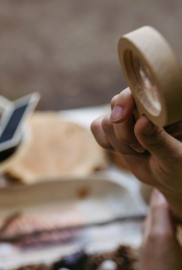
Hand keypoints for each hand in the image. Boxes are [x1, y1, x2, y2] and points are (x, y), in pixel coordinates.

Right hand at [91, 88, 181, 216]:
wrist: (170, 179)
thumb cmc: (180, 167)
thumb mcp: (176, 156)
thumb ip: (158, 140)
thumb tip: (142, 122)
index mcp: (167, 106)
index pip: (140, 90)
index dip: (126, 100)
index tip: (121, 118)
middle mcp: (146, 106)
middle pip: (117, 104)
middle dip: (123, 130)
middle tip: (140, 148)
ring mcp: (129, 116)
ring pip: (106, 120)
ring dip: (118, 142)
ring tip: (139, 152)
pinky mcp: (115, 128)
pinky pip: (96, 127)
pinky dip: (105, 142)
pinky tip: (123, 151)